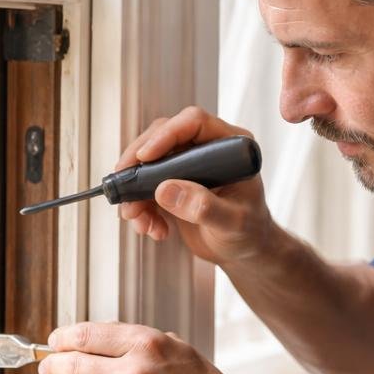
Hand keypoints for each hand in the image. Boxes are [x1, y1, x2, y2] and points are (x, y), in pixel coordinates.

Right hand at [117, 106, 274, 266]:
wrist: (244, 250)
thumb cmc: (249, 232)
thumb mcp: (232, 222)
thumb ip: (203, 206)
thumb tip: (165, 189)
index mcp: (230, 146)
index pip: (194, 123)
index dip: (166, 135)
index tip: (145, 157)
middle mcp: (207, 149)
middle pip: (162, 137)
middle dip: (139, 164)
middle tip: (124, 188)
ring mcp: (188, 165)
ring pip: (149, 163)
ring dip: (136, 193)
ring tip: (139, 222)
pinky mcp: (173, 182)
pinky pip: (145, 186)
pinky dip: (141, 208)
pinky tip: (152, 228)